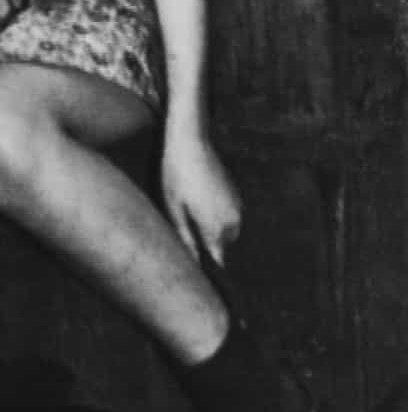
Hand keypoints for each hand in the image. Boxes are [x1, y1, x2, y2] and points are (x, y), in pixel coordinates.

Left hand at [160, 123, 241, 265]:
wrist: (191, 143)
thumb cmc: (176, 176)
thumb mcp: (174, 208)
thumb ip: (186, 238)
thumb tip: (195, 262)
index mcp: (217, 228)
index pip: (217, 260)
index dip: (208, 267)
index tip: (198, 268)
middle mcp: (234, 222)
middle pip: (220, 245)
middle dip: (204, 241)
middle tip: (183, 222)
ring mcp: (238, 207)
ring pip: (224, 229)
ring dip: (209, 225)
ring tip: (188, 204)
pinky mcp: (237, 195)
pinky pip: (227, 214)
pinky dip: (214, 212)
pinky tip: (197, 194)